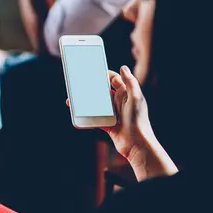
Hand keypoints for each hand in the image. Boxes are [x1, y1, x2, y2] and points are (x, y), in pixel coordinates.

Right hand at [66, 65, 176, 179]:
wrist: (137, 145)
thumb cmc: (139, 121)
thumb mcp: (136, 98)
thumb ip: (130, 82)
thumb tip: (123, 67)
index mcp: (126, 94)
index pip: (113, 79)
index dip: (103, 74)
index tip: (91, 70)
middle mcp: (120, 102)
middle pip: (103, 91)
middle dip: (91, 87)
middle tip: (78, 83)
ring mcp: (113, 114)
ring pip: (97, 105)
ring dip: (86, 102)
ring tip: (74, 99)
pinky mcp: (108, 125)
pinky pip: (95, 118)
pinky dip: (86, 116)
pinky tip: (78, 113)